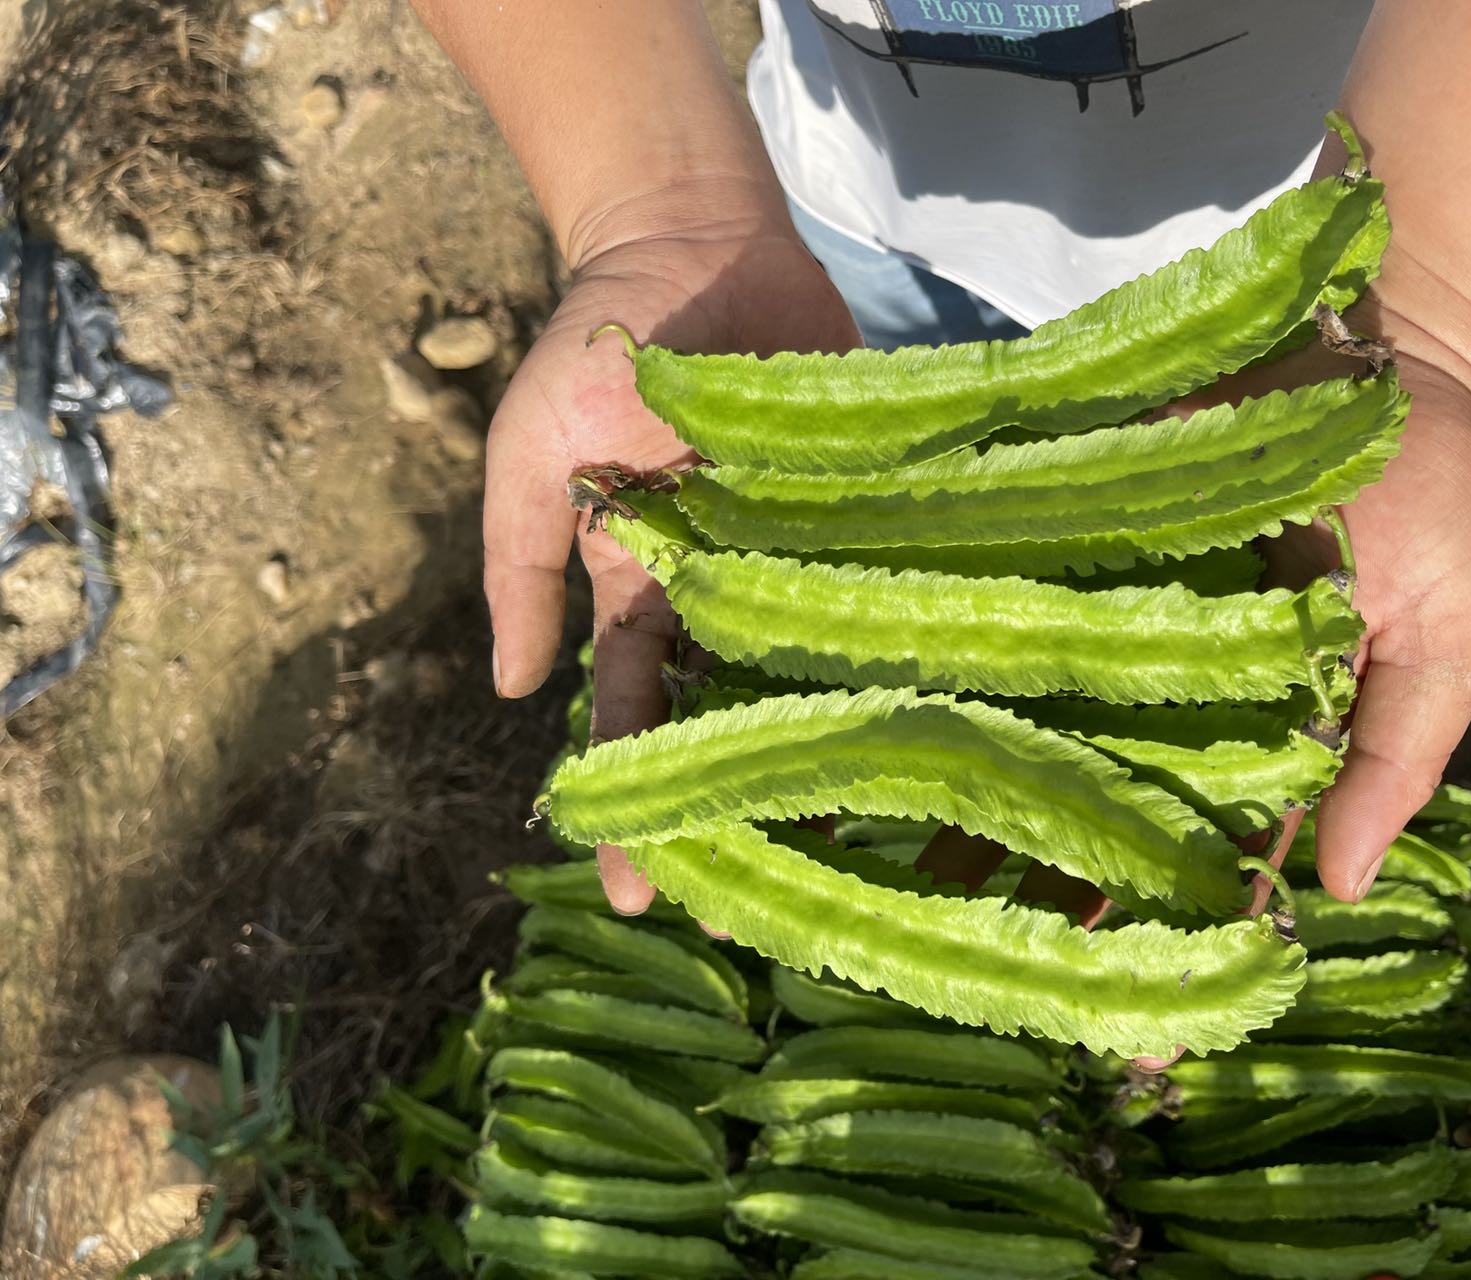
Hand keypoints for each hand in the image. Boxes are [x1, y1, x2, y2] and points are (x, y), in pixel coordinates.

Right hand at [484, 204, 859, 912]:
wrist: (695, 243)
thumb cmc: (597, 348)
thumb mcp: (528, 457)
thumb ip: (518, 567)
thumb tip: (507, 691)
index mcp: (640, 589)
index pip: (633, 715)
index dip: (633, 802)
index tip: (636, 895)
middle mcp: (726, 592)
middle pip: (733, 718)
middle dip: (736, 809)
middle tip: (754, 916)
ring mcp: (801, 558)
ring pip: (815, 674)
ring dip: (822, 754)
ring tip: (844, 851)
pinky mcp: (867, 513)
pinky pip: (882, 591)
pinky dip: (897, 651)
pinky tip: (925, 726)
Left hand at [913, 340, 1470, 928]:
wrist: (1364, 348)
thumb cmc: (1428, 499)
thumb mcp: (1449, 634)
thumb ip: (1393, 756)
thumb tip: (1333, 890)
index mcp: (1261, 739)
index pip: (1206, 865)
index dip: (1169, 949)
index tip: (1131, 1050)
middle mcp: (1168, 699)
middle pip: (1094, 817)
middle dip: (1037, 901)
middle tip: (969, 986)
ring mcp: (1106, 628)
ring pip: (1030, 734)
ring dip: (967, 803)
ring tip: (893, 890)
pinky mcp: (1062, 545)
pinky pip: (1000, 617)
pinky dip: (949, 665)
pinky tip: (882, 720)